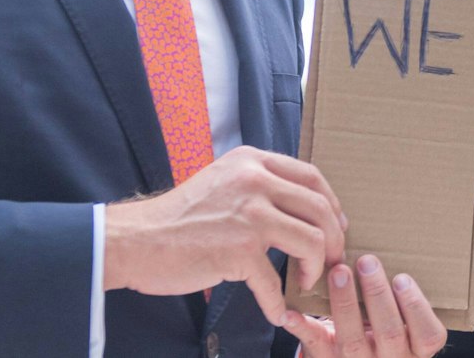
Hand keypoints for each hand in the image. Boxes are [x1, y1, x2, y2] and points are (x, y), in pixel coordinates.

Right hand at [102, 147, 345, 325]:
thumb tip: (299, 209)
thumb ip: (258, 184)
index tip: (336, 227)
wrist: (137, 240)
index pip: (312, 177)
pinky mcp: (239, 250)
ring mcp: (249, 214)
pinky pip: (274, 283)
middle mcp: (255, 180)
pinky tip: (275, 312)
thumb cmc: (180, 217)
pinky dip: (278, 304)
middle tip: (331, 261)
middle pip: (320, 208)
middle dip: (334, 239)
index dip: (331, 205)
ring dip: (315, 268)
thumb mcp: (223, 181)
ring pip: (312, 241)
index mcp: (253, 161)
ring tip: (303, 282)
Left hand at [283, 255, 446, 357]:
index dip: (417, 307)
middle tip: (367, 262)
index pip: (429, 336)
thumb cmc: (383, 328)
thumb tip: (384, 252)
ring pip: (354, 340)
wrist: (356, 357)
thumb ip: (402, 297)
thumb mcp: (403, 320)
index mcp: (415, 349)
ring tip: (339, 272)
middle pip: (389, 333)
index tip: (402, 278)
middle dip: (377, 295)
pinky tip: (292, 311)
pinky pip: (315, 346)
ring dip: (345, 303)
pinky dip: (302, 327)